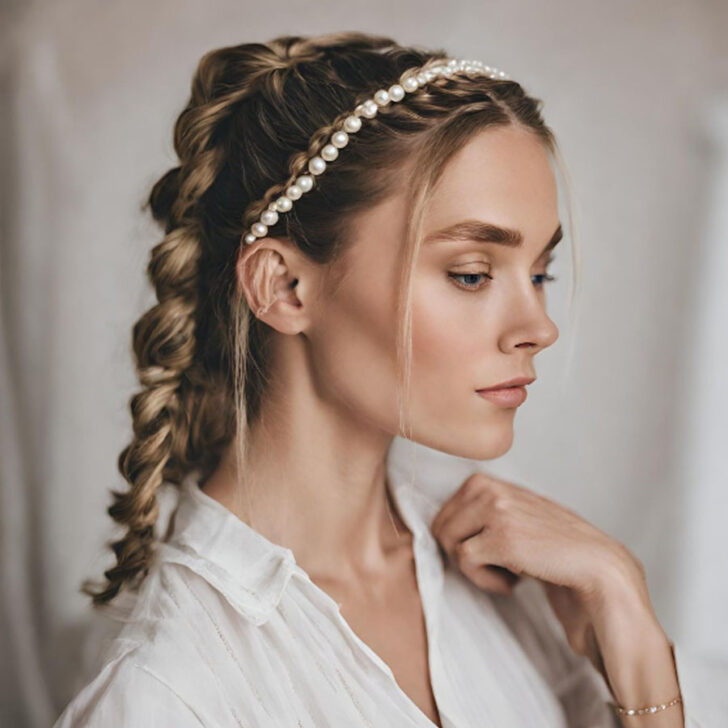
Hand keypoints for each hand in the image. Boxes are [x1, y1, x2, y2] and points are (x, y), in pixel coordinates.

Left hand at [429, 470, 652, 676]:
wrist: (602, 572)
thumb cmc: (561, 555)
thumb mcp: (524, 521)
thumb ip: (491, 515)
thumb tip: (443, 527)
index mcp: (496, 483)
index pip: (448, 506)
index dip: (460, 536)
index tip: (486, 552)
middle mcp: (493, 488)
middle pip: (440, 523)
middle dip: (460, 551)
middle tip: (493, 565)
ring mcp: (496, 509)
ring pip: (448, 540)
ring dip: (472, 567)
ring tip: (506, 573)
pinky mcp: (501, 536)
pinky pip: (463, 559)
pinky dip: (484, 580)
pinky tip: (513, 584)